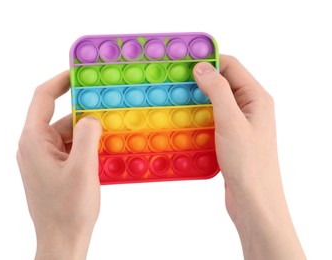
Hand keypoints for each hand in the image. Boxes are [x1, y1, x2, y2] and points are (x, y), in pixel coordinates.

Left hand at [17, 71, 101, 259]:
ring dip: (89, 133)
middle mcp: (35, 146)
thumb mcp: (83, 168)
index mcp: (34, 141)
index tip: (79, 74)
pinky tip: (104, 151)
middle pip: (60, 117)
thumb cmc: (68, 208)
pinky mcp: (53, 169)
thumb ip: (88, 135)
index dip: (60, 81)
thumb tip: (92, 118)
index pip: (42, 98)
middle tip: (108, 109)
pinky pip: (71, 148)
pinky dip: (87, 146)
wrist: (62, 239)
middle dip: (85, 114)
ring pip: (68, 134)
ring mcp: (44, 159)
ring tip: (110, 134)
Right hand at [194, 56, 305, 259]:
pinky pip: (213, 120)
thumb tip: (202, 67)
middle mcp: (250, 108)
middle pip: (223, 83)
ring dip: (197, 99)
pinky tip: (183, 120)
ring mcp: (240, 124)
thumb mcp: (231, 121)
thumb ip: (218, 90)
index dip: (209, 60)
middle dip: (199, 80)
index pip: (232, 66)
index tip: (184, 61)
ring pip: (215, 102)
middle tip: (174, 79)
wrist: (253, 200)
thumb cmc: (248, 162)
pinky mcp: (230, 138)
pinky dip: (198, 116)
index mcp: (256, 98)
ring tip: (174, 98)